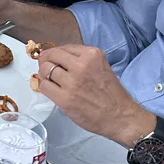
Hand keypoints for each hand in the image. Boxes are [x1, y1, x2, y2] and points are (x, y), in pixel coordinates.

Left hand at [36, 44, 154, 146]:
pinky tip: (51, 89)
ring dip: (44, 75)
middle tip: (46, 67)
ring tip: (50, 80)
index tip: (53, 59)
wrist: (119, 116)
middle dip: (46, 61)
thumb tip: (58, 58)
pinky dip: (44, 86)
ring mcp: (72, 82)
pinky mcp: (64, 98)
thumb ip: (82, 60)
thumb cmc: (111, 94)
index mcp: (92, 55)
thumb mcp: (101, 66)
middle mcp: (81, 65)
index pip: (64, 47)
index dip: (55, 54)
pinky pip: (43, 86)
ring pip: (45, 70)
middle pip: (52, 56)